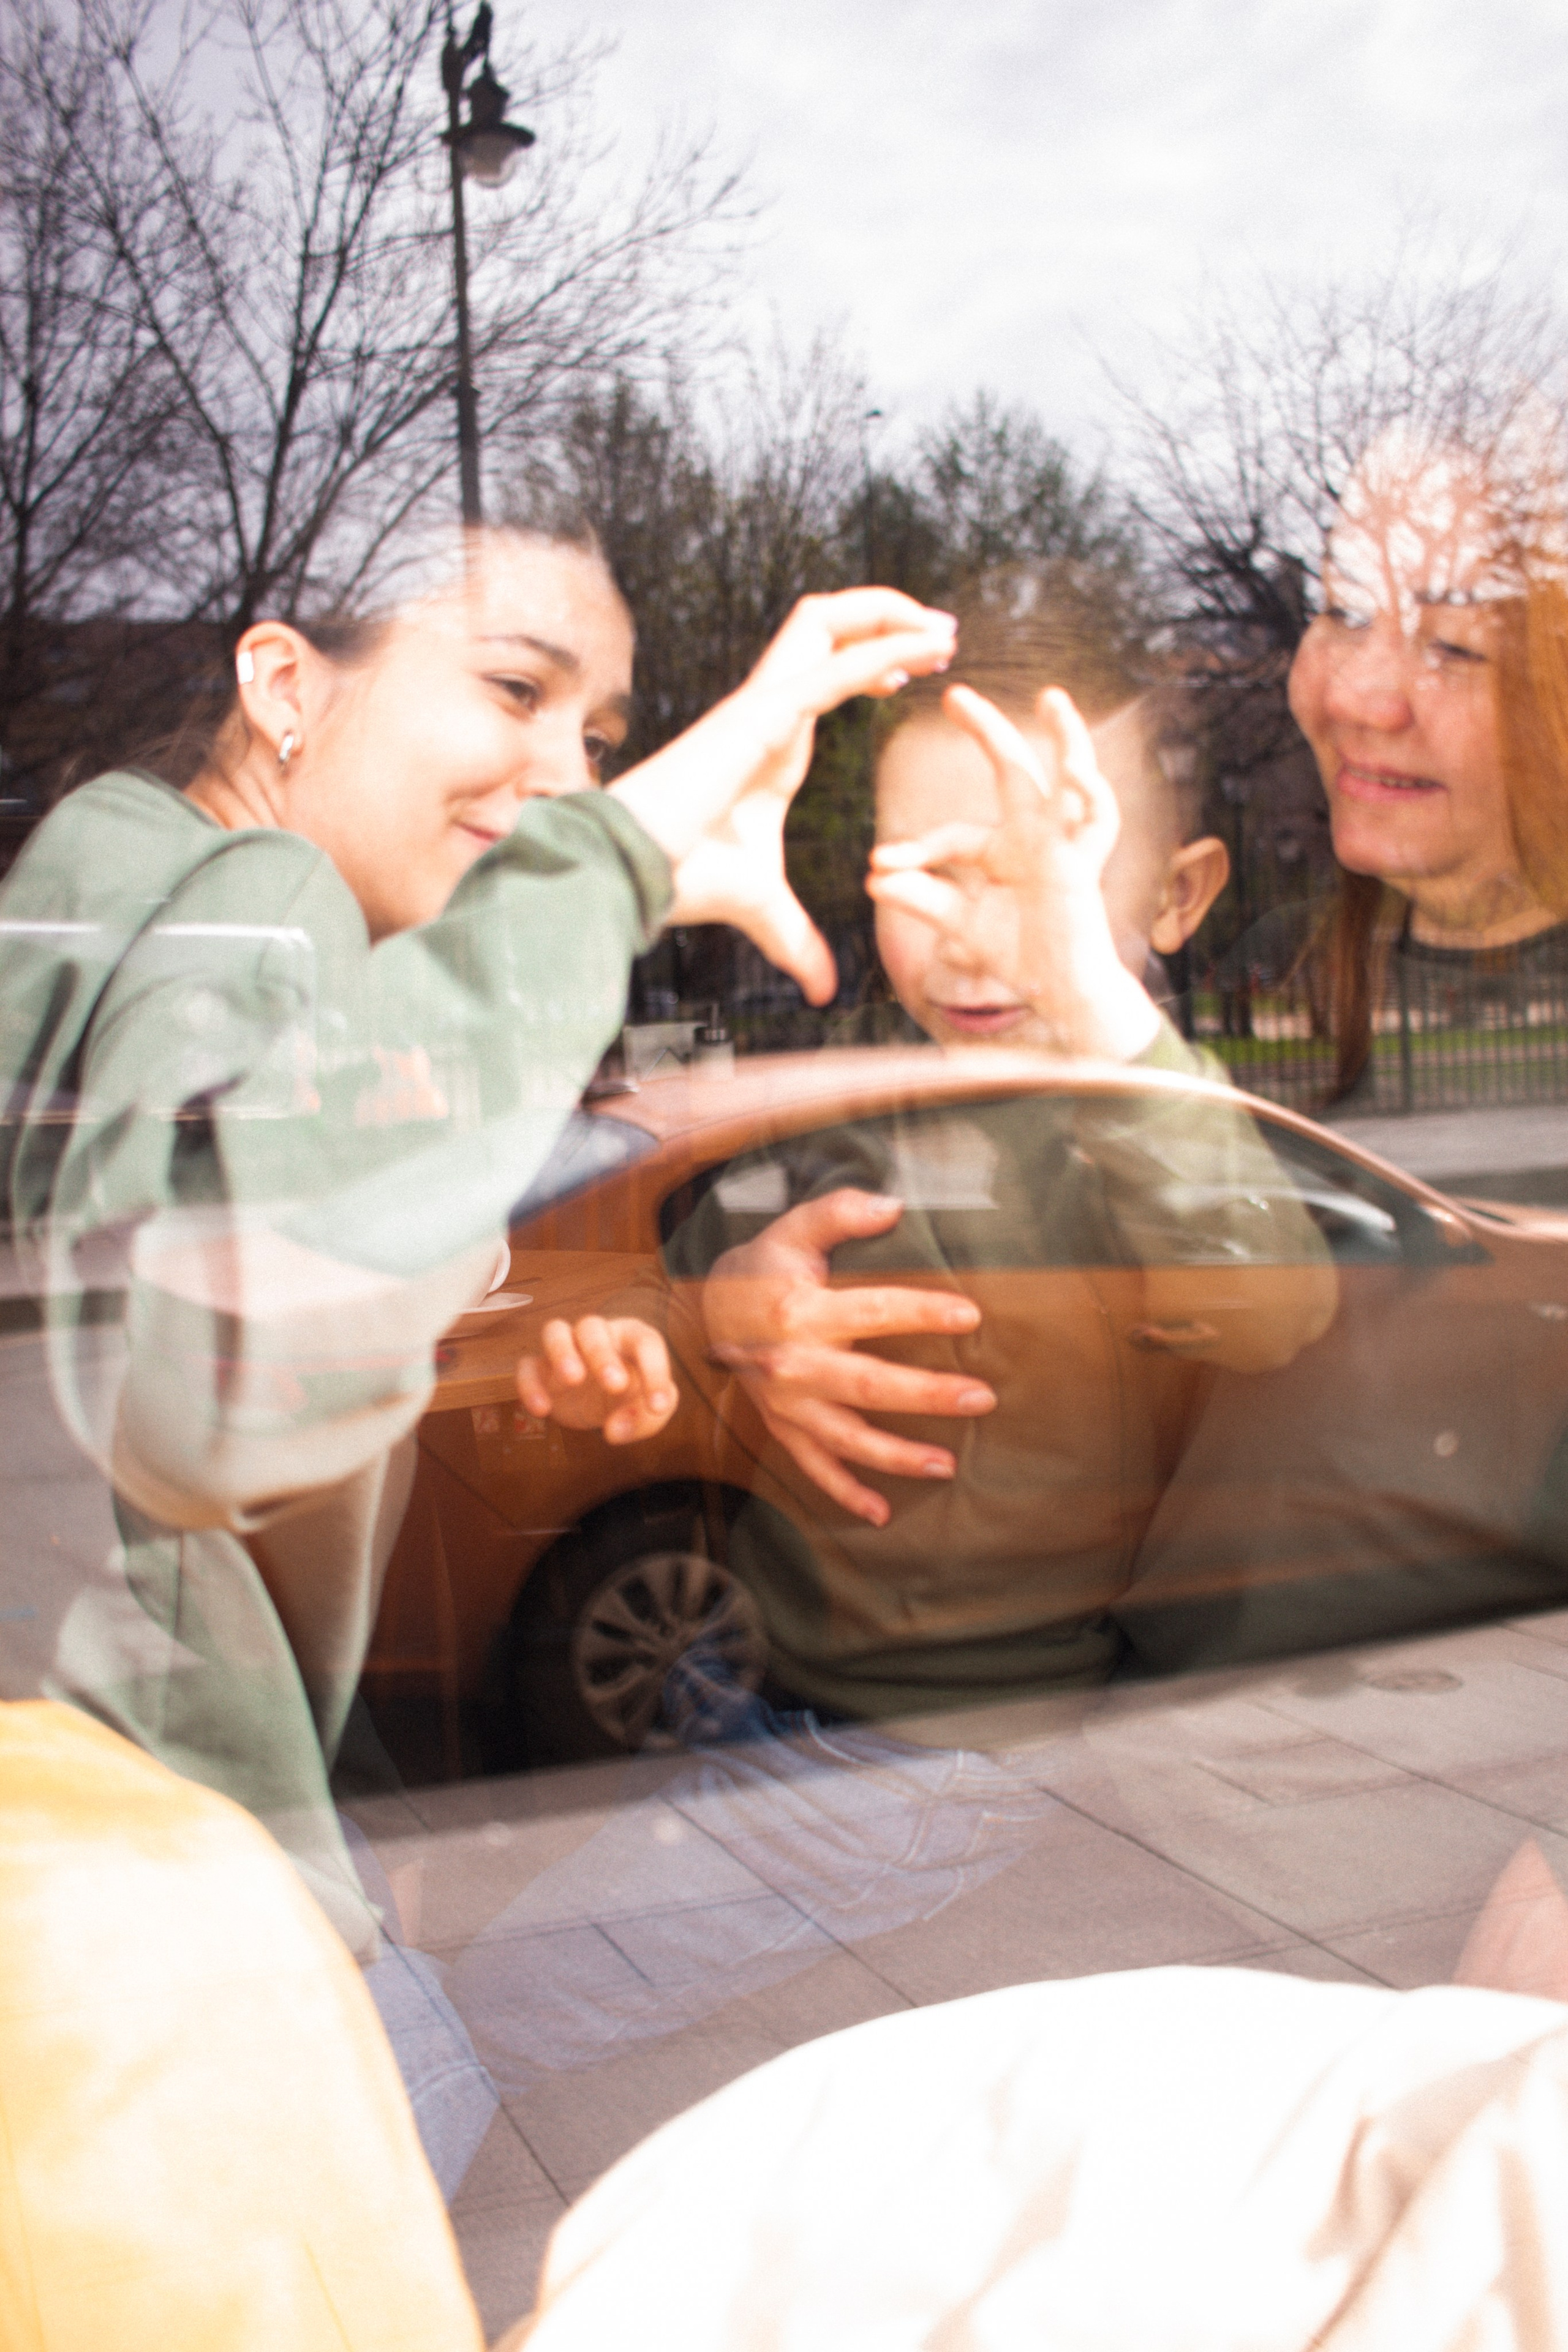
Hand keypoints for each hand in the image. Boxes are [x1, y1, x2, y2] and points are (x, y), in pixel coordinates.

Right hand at [516, 1316, 676, 1444]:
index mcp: (632, 1337)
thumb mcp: (648, 1412)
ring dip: (561, 1351)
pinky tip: (542, 1410)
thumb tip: (614, 1431)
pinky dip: (529, 1384)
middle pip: (593, 1327)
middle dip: (603, 1354)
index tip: (657, 1406)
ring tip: (573, 1380)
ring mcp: (565, 1348)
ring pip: (554, 1330)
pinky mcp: (540, 1368)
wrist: (600, 1405)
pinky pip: (527, 1365)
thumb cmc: (630, 1398)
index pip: (646, 1343)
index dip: (656, 1372)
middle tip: (616, 1384)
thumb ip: (642, 1419)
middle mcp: (598, 1335)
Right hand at [612, 589, 955, 1004]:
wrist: (633, 872)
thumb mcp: (764, 909)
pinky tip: (927, 651)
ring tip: (945, 630)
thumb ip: (798, 941)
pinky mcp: (759, 714)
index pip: (824, 668)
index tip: (918, 673)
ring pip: (827, 621)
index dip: (873, 658)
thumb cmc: (682, 878)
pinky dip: (883, 649)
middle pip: (826, 624)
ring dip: (891, 615)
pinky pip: (831, 667)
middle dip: (889, 614)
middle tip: (947, 633)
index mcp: (772, 736)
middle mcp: (767, 707)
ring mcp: (761, 703)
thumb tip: (824, 988)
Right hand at [702, 1188, 995, 1525]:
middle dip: (928, 1394)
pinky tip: (882, 1512)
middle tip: (981, 1397)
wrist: (703, 1313)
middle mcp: (792, 1364)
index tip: (971, 1316)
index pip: (874, 1310)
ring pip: (847, 1438)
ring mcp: (785, 1404)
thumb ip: (839, 1212)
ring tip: (948, 1465)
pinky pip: (813, 1466)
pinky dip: (845, 1492)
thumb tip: (892, 1205)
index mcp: (800, 1312)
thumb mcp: (791, 1229)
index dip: (923, 1312)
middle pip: (870, 1385)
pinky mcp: (781, 1427)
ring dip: (898, 1456)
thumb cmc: (761, 1268)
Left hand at [866, 684, 1158, 1059]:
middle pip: (1011, 768)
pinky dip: (1093, 796)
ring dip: (1069, 738)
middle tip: (955, 694)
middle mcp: (1033, 835)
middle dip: (986, 729)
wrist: (1060, 994)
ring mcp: (1064, 845)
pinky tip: (1078, 773)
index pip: (950, 836)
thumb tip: (872, 879)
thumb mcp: (958, 924)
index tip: (876, 865)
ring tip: (1054, 698)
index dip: (915, 851)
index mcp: (1000, 848)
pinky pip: (1099, 823)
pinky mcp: (1087, 865)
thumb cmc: (1017, 955)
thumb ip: (921, 898)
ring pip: (1072, 778)